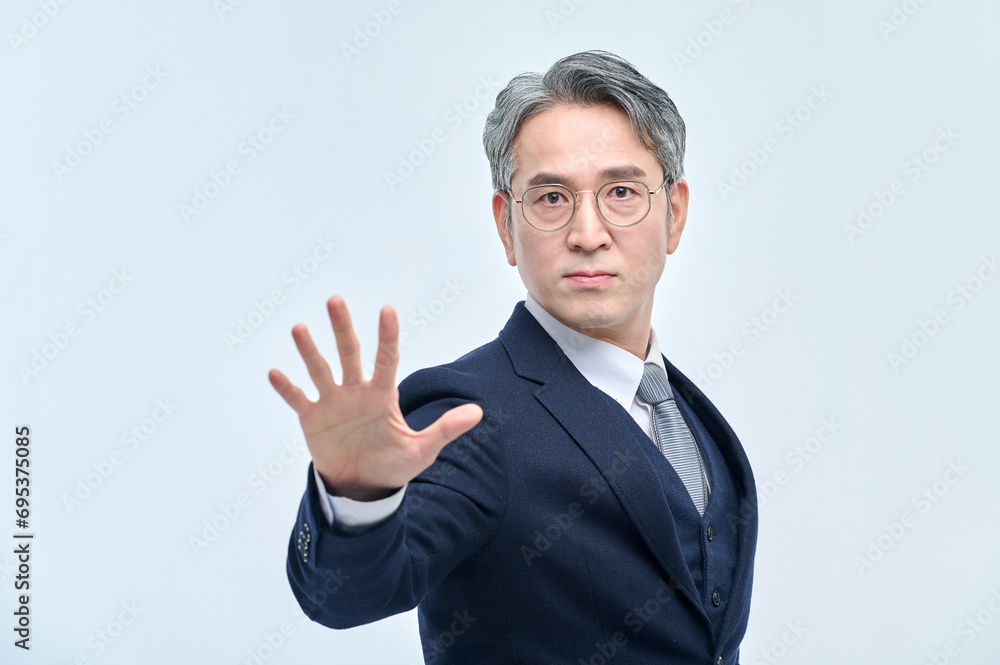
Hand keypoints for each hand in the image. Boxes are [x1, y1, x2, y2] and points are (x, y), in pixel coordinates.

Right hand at [268, 296, 482, 500]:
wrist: (362, 487)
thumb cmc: (393, 464)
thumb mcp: (422, 449)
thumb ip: (445, 429)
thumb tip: (478, 412)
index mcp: (383, 394)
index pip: (386, 359)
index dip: (387, 336)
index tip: (387, 310)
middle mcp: (356, 390)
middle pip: (348, 352)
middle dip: (342, 328)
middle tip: (336, 300)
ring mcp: (332, 402)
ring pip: (320, 370)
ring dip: (310, 351)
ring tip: (299, 329)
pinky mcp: (312, 418)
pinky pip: (297, 399)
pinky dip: (286, 387)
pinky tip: (275, 372)